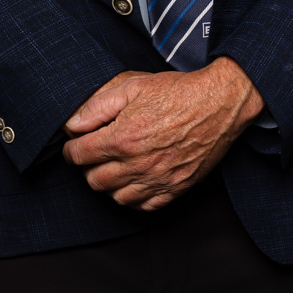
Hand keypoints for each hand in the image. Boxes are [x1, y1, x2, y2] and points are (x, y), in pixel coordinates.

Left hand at [60, 57, 264, 209]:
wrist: (220, 102)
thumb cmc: (179, 92)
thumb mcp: (134, 86)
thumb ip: (97, 106)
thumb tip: (71, 124)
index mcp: (122, 138)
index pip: (78, 156)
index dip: (72, 149)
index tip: (76, 144)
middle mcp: (137, 164)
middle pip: (94, 180)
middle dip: (89, 166)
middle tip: (97, 153)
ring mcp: (157, 179)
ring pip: (116, 197)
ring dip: (110, 184)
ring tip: (116, 166)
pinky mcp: (175, 188)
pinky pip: (144, 205)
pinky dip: (135, 197)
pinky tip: (136, 180)